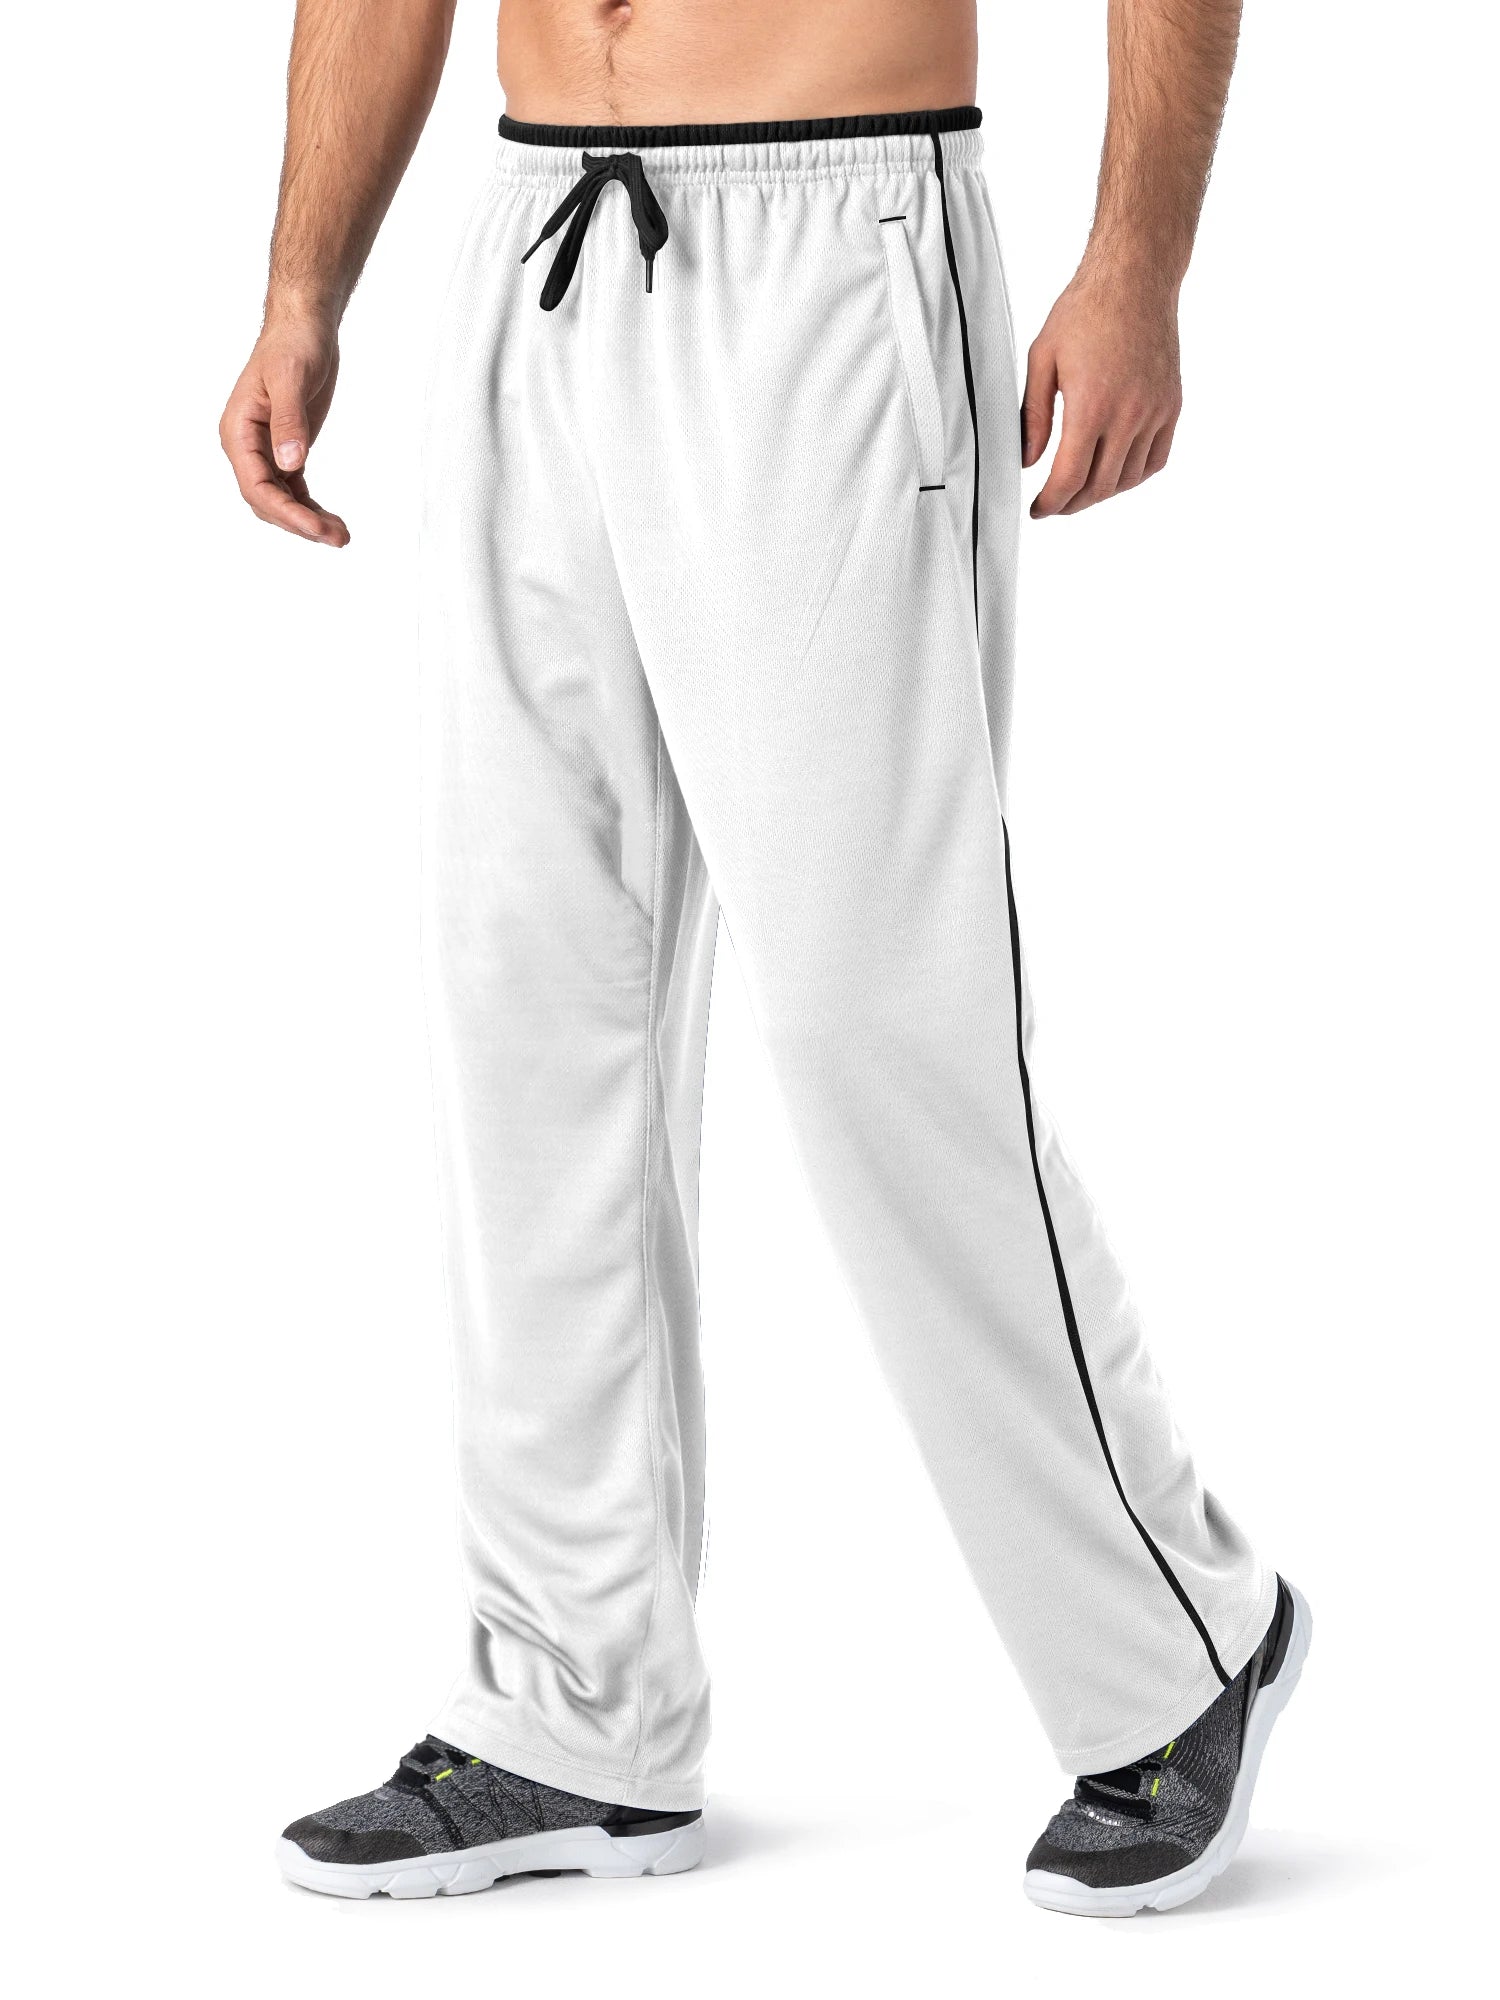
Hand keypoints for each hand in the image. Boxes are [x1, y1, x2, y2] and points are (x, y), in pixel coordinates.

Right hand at [219, 317, 349, 546]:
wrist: (304, 326)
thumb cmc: (294, 345)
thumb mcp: (292, 378)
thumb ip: (289, 421)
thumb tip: (289, 463)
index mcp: (238, 431)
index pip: (256, 486)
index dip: (286, 512)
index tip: (318, 528)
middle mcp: (246, 446)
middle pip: (267, 501)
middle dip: (300, 524)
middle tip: (340, 538)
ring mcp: (265, 450)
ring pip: (281, 501)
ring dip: (308, 521)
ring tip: (342, 536)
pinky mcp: (286, 450)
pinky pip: (293, 490)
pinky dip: (311, 507)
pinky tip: (333, 520)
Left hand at [1023, 265, 1182, 517]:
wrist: (1135, 279)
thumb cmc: (1084, 311)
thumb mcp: (1042, 358)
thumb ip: (1034, 415)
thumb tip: (1028, 461)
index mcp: (1091, 405)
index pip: (1070, 477)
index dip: (1051, 503)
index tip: (1038, 510)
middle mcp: (1129, 414)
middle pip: (1099, 486)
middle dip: (1072, 503)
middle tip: (1054, 505)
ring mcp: (1156, 411)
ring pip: (1128, 478)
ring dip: (1101, 493)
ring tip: (1079, 490)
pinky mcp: (1172, 405)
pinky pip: (1155, 460)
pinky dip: (1133, 476)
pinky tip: (1114, 472)